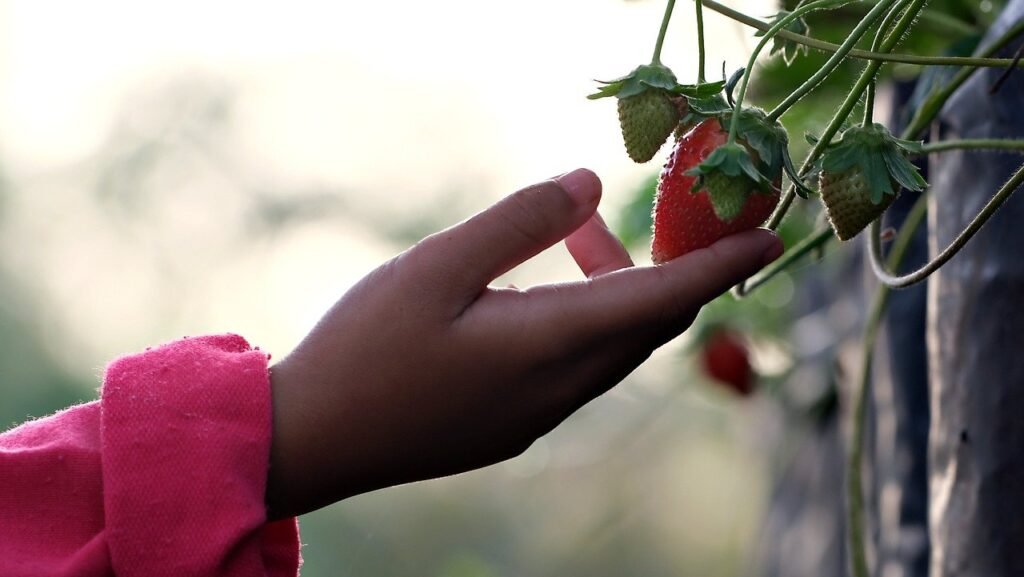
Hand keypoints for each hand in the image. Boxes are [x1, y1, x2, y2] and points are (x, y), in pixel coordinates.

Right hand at [265, 169, 781, 517]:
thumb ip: (517, 223)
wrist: (315, 441)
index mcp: (546, 344)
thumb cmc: (367, 347)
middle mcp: (558, 389)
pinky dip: (587, 324)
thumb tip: (589, 183)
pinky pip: (580, 370)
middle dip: (667, 270)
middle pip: (646, 326)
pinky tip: (538, 298)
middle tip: (647, 220)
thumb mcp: (435, 266)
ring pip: (612, 349)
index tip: (770, 237)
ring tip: (574, 241)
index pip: (662, 300)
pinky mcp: (514, 427)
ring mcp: (538, 416)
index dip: (719, 264)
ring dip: (617, 294)